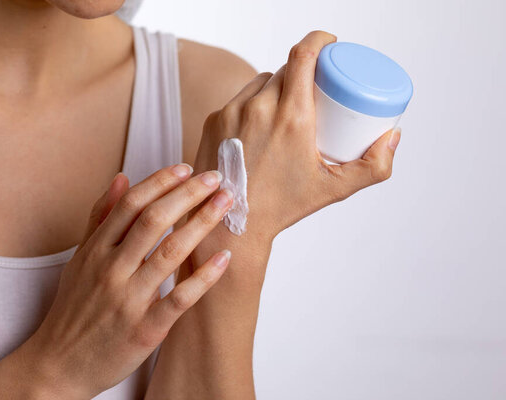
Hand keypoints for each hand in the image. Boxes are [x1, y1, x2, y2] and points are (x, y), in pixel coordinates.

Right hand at [21, 165, 233, 398]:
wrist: (58, 364)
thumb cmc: (73, 309)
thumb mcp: (79, 258)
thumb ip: (100, 217)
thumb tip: (121, 178)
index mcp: (95, 250)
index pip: (131, 204)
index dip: (161, 181)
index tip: (186, 168)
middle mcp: (111, 270)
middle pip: (154, 221)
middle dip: (188, 194)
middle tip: (215, 178)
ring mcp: (128, 300)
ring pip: (170, 253)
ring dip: (202, 223)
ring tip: (225, 204)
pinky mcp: (145, 329)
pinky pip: (180, 298)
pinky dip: (204, 277)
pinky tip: (224, 258)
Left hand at [194, 31, 400, 238]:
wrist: (233, 224)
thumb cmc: (284, 206)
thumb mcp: (334, 188)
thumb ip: (373, 166)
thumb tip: (393, 136)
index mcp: (291, 117)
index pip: (303, 55)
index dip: (318, 40)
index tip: (329, 44)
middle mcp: (258, 108)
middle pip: (284, 70)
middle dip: (302, 74)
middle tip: (314, 92)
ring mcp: (231, 112)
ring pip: (260, 82)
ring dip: (276, 87)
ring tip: (287, 108)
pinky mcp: (214, 120)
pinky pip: (238, 99)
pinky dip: (252, 104)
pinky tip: (260, 123)